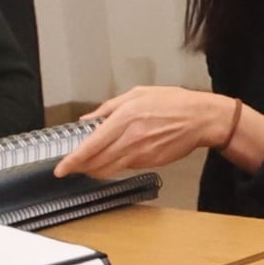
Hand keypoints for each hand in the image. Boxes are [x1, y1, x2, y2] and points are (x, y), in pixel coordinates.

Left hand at [57, 86, 242, 178]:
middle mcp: (131, 138)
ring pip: (109, 169)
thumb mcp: (138, 94)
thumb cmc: (174, 103)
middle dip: (80, 168)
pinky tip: (113, 159)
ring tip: (88, 165)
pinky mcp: (150, 162)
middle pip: (96, 162)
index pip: (91, 145)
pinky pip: (125, 167)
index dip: (73, 160)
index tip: (62, 168)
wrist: (201, 119)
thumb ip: (108, 108)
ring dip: (95, 170)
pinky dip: (114, 166)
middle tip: (71, 167)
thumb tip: (88, 119)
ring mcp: (141, 153)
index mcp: (125, 117)